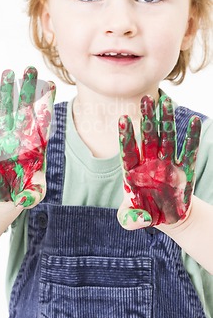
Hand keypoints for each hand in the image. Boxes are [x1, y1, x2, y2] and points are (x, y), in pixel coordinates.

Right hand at [0, 66, 55, 207]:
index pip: (42, 120)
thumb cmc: (23, 190)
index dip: (46, 103)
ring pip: (5, 111)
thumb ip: (33, 193)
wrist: (6, 195)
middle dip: (27, 89)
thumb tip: (30, 196)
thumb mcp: (32, 194)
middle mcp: (19, 138)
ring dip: (6, 92)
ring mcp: (3, 139)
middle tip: (30, 68)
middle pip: (24, 109)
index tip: (50, 84)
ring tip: (7, 72)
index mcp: (35, 146)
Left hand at [117, 95, 200, 229]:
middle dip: (148, 118)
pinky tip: (195, 121)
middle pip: (148, 137)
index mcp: (133, 170)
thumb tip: (137, 219)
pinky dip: (192, 137)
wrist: (166, 217)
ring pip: (167, 137)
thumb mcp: (133, 219)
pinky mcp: (184, 169)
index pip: (128, 150)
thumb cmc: (145, 213)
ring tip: (166, 101)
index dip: (126, 135)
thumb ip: (130, 218)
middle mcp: (149, 162)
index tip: (123, 118)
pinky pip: (188, 151)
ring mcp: (167, 163)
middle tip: (146, 99)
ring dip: (167, 120)